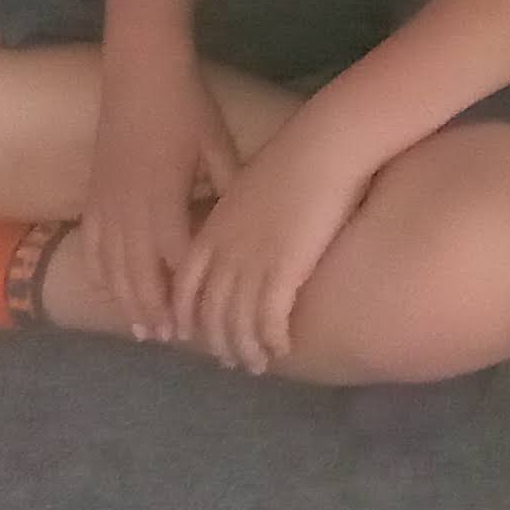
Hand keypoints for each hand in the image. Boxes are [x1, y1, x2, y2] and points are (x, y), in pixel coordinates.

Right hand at [83, 53, 237, 345]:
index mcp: (165, 200)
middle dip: (153, 310)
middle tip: (168, 338)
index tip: (198, 322)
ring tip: (141, 327)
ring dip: (126, 299)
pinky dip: (100, 272)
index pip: (175, 262)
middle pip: (138, 275)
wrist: (139, 71)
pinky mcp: (93, 193)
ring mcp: (106, 203)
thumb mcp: (217, 144)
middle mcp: (130, 210)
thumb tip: (249, 219)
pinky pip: (91, 244)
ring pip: (112, 266)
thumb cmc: (186, 105)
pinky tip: (109, 287)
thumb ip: (229, 184)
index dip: (185, 296)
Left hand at [172, 111, 375, 375]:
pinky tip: (282, 347)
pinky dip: (272, 340)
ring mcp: (251, 265)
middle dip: (217, 342)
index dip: (185, 316)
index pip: (185, 287)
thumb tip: (239, 235)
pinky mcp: (282, 272)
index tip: (190, 334)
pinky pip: (269, 322)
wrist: (324, 146)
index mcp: (212, 231)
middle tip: (229, 358)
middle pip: (209, 314)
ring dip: (245, 350)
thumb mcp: (248, 185)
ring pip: (236, 324)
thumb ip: (235, 216)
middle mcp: (224, 254)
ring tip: (257, 363)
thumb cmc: (293, 157)